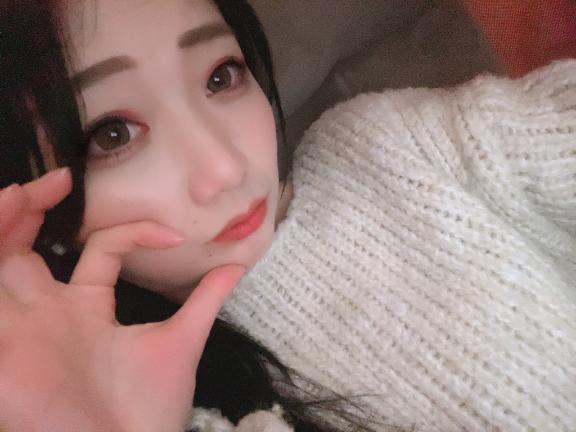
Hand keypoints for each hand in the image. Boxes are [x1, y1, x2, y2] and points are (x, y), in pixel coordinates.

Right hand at [0, 168, 244, 431]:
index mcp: (86, 309)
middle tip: (58, 179)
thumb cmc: (148, 411)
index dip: (132, 231)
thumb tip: (237, 265)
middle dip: (32, 209)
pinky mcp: (3, 350)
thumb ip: (205, 301)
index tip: (173, 235)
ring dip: (2, 223)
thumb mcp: (180, 343)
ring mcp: (20, 328)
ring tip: (20, 194)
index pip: (100, 249)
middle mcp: (47, 313)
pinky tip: (0, 218)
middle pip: (23, 248)